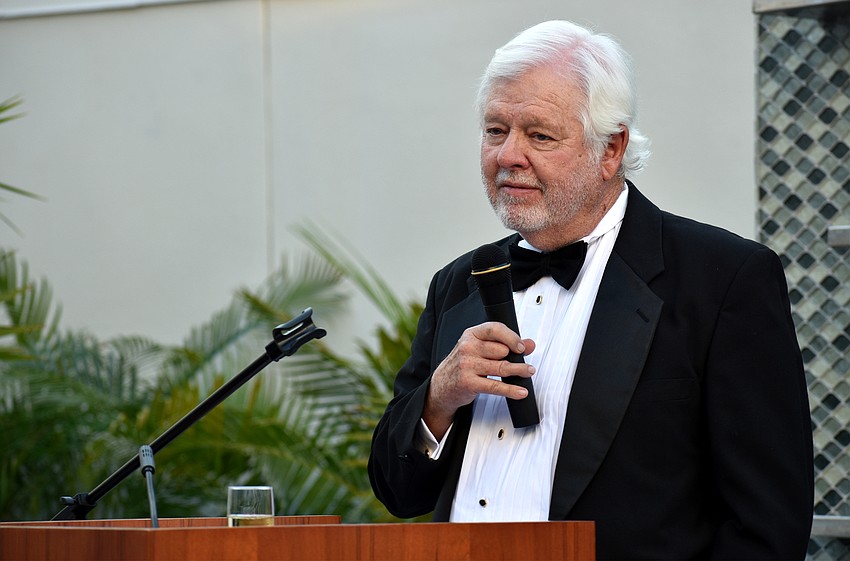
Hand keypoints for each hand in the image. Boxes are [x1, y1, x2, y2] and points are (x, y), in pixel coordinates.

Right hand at [423, 322, 535, 438]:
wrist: (442, 385)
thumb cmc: (463, 364)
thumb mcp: (480, 349)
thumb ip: (505, 343)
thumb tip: (529, 344)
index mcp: (471, 335)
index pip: (494, 329)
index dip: (511, 337)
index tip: (521, 346)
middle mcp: (468, 348)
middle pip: (501, 350)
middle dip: (515, 358)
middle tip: (525, 364)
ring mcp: (467, 365)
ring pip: (501, 367)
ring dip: (519, 371)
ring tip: (528, 372)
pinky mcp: (469, 383)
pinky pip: (495, 386)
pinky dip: (511, 390)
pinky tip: (520, 391)